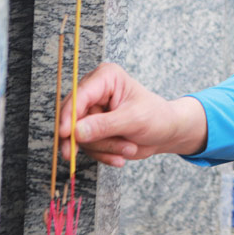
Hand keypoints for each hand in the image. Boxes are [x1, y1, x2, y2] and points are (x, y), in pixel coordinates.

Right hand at [57, 62, 207, 166]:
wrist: (167, 132)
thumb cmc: (157, 117)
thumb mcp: (134, 120)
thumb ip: (105, 125)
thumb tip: (76, 132)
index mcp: (106, 77)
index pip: (80, 95)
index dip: (69, 115)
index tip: (65, 134)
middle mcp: (95, 91)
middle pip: (72, 117)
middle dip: (87, 139)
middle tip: (82, 155)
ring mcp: (92, 112)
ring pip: (78, 136)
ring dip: (103, 148)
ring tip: (128, 148)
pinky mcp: (92, 129)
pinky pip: (86, 146)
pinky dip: (103, 154)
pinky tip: (120, 157)